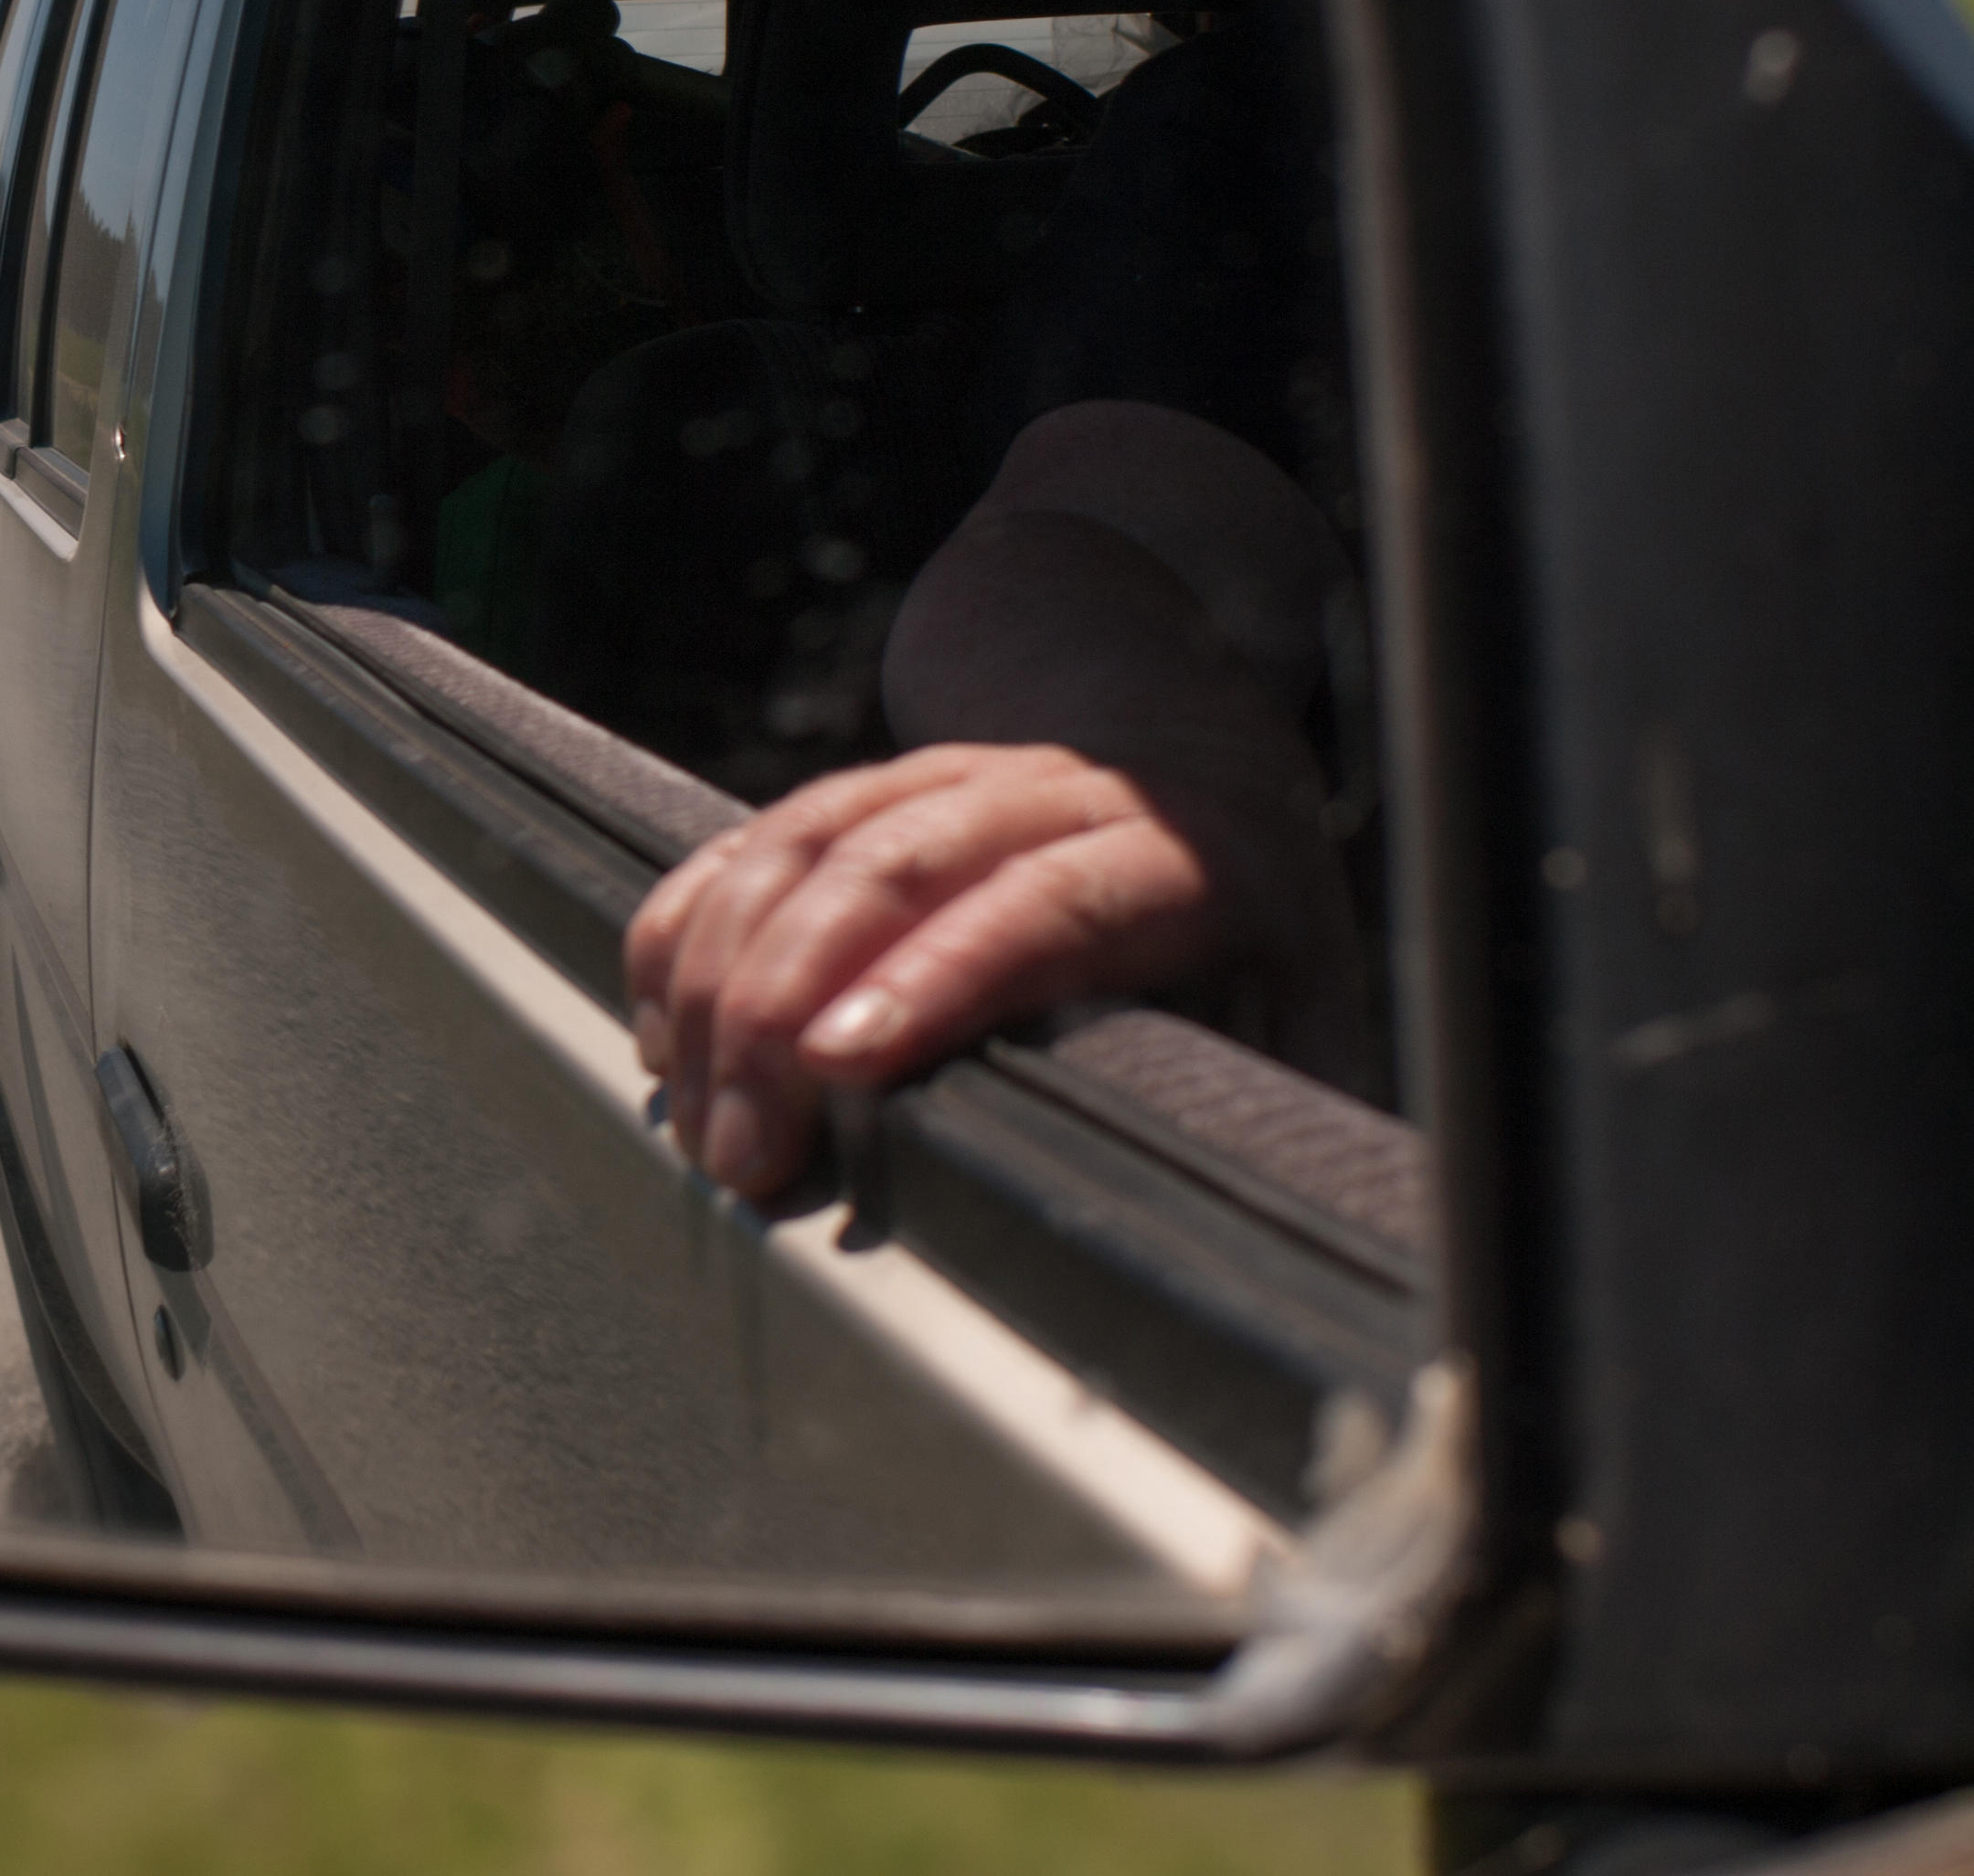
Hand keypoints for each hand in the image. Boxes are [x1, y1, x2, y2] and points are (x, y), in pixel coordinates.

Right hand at [624, 743, 1247, 1201]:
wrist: (1197, 755)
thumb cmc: (1255, 933)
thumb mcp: (1315, 1006)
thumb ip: (1289, 1103)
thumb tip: (1251, 1217)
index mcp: (1178, 853)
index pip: (1043, 902)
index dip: (935, 976)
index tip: (838, 1067)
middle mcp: (1050, 791)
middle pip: (894, 869)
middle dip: (787, 1002)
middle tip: (737, 1146)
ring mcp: (944, 775)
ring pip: (805, 844)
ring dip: (722, 974)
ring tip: (686, 1107)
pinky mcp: (867, 788)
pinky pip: (754, 836)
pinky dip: (689, 920)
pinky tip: (657, 1017)